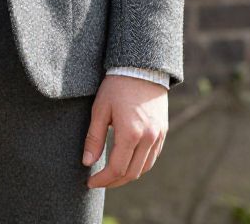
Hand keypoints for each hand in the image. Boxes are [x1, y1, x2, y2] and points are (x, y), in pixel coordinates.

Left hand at [82, 74, 167, 188]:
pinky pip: (153, 157)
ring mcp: (158, 136)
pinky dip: (140, 165)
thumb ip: (94, 138)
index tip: (90, 182)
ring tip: (111, 174)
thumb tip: (87, 162)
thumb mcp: (100, 109)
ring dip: (128, 175)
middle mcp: (148, 138)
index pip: (116, 168)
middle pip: (131, 173)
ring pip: (144, 168)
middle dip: (114, 181)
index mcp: (131, 133)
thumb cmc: (117, 86)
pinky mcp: (163, 131)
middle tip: (99, 181)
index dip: (103, 180)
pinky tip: (128, 161)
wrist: (142, 67)